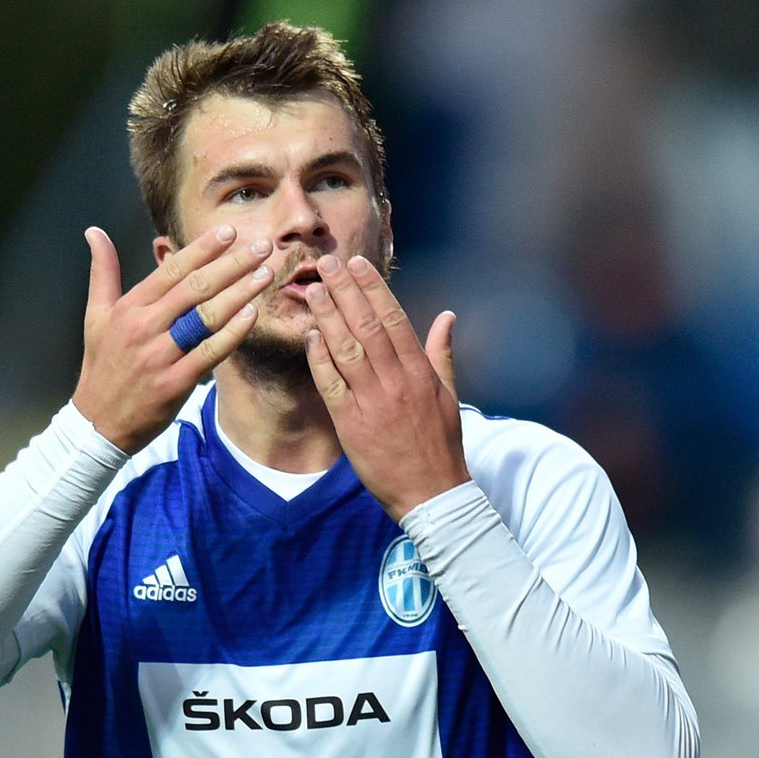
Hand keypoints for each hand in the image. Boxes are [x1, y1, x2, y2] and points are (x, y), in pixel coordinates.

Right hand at [72, 225, 272, 452]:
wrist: (98, 422)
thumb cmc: (102, 365)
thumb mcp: (95, 315)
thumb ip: (103, 272)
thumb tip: (94, 231)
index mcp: (129, 307)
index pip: (171, 270)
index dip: (203, 250)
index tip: (229, 232)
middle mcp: (144, 327)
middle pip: (195, 288)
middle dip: (232, 264)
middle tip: (262, 247)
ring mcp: (159, 356)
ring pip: (205, 317)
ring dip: (239, 293)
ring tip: (265, 274)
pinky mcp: (173, 383)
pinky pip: (208, 354)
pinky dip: (231, 334)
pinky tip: (251, 315)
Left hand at [303, 253, 467, 521]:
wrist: (432, 493)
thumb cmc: (441, 444)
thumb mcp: (449, 395)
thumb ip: (442, 353)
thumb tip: (447, 316)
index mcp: (420, 372)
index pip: (394, 319)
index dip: (373, 288)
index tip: (357, 264)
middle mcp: (397, 381)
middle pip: (367, 326)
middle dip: (345, 291)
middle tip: (326, 264)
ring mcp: (373, 402)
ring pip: (347, 349)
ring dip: (328, 317)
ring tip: (313, 290)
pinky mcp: (352, 424)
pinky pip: (331, 385)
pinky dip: (320, 359)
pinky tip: (309, 337)